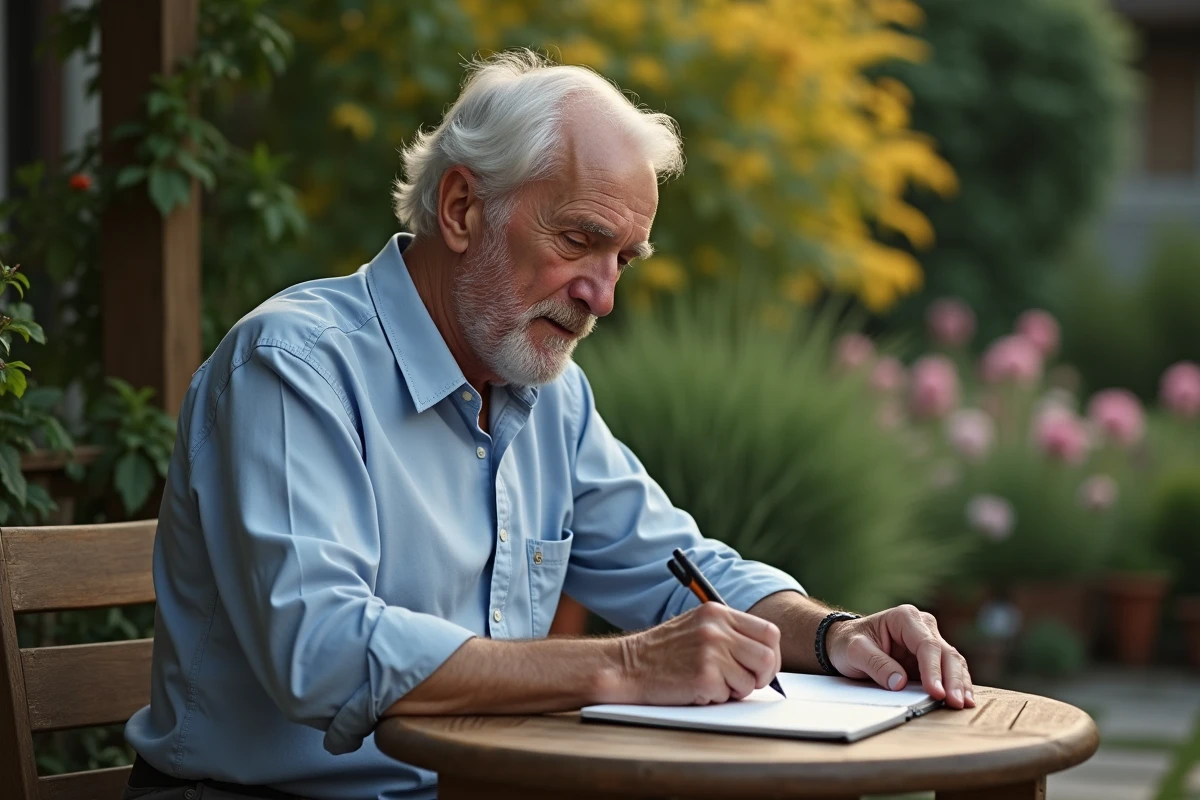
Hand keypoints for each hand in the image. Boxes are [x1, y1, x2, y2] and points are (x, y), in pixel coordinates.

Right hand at [618, 603, 782, 705]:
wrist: (628, 666)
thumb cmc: (663, 652)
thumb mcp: (697, 627)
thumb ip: (729, 633)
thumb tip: (766, 655)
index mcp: (717, 613)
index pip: (769, 632)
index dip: (771, 655)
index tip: (761, 667)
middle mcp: (717, 629)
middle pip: (767, 657)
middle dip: (761, 676)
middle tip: (744, 683)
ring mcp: (711, 652)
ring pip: (750, 681)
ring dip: (735, 690)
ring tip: (711, 683)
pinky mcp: (704, 677)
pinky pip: (729, 696)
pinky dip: (716, 698)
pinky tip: (695, 688)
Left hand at [824, 604, 974, 708]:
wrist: (844, 643)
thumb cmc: (848, 643)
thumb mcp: (854, 651)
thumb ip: (876, 664)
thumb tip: (899, 683)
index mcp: (905, 617)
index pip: (926, 644)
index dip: (933, 670)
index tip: (936, 692)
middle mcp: (923, 626)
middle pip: (945, 653)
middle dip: (953, 679)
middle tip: (955, 702)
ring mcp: (930, 642)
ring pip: (953, 662)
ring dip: (960, 684)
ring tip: (963, 704)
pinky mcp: (931, 660)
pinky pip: (950, 671)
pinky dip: (958, 685)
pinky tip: (964, 699)